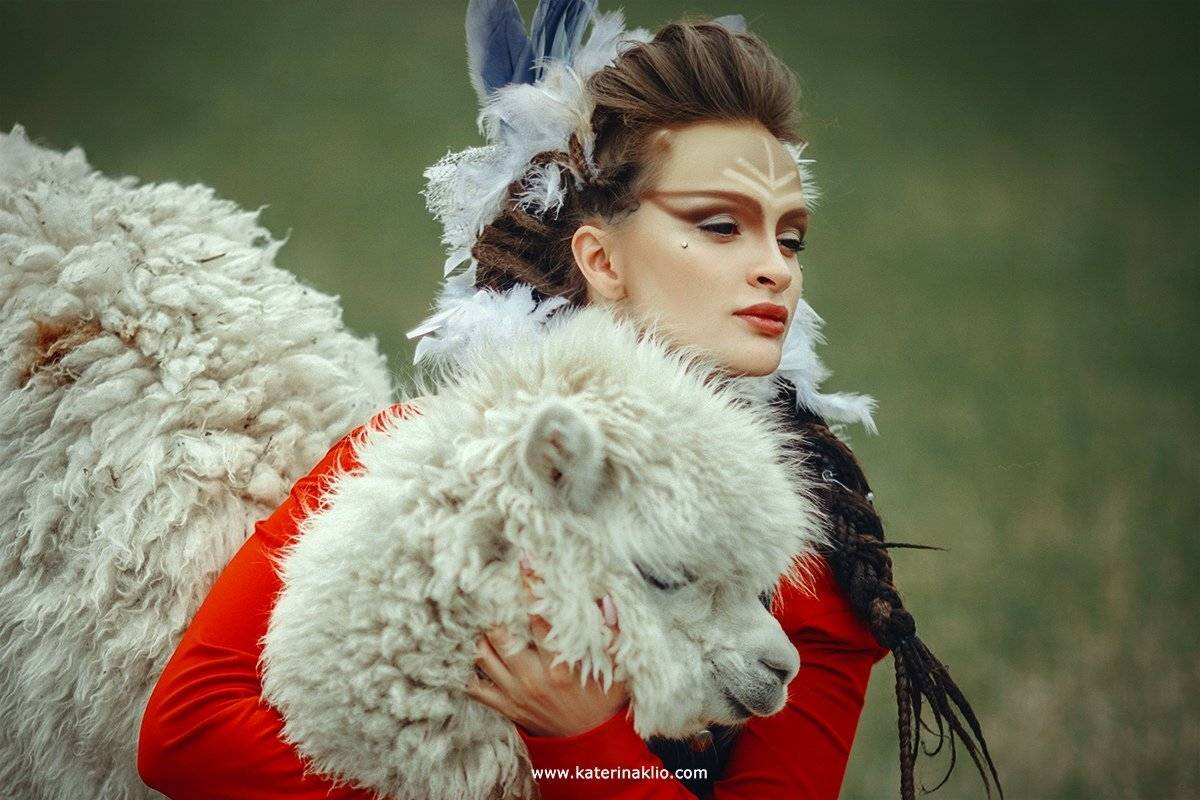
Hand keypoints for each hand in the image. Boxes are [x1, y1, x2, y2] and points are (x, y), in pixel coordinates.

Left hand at [465, 555, 627, 736]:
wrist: (589, 745)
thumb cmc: (603, 700)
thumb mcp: (617, 668)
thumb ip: (612, 633)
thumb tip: (604, 600)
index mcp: (559, 666)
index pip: (540, 617)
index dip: (531, 585)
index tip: (524, 560)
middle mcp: (532, 679)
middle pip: (500, 635)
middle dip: (490, 607)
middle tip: (483, 583)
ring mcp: (515, 693)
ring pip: (482, 656)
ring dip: (475, 633)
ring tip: (470, 609)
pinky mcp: (506, 706)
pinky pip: (475, 687)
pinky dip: (466, 668)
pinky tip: (463, 648)